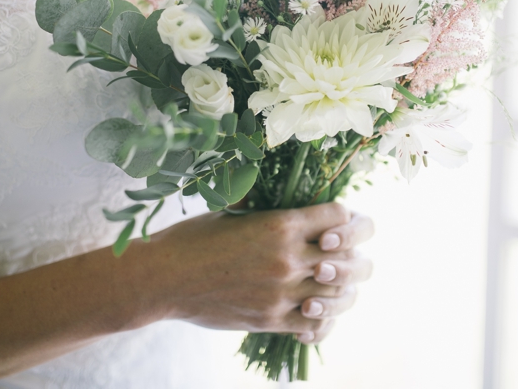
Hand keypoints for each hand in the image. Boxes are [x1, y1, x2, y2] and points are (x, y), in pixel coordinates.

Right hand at [138, 203, 373, 342]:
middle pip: (349, 257)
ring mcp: (281, 292)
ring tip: (333, 286)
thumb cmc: (194, 238)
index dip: (346, 218)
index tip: (338, 224)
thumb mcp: (233, 211)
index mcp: (281, 223)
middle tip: (345, 258)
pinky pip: (315, 325)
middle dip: (354, 256)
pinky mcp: (270, 320)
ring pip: (338, 294)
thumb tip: (286, 193)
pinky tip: (315, 312)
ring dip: (341, 290)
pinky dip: (321, 320)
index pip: (341, 215)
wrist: (164, 278)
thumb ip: (267, 208)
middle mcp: (288, 257)